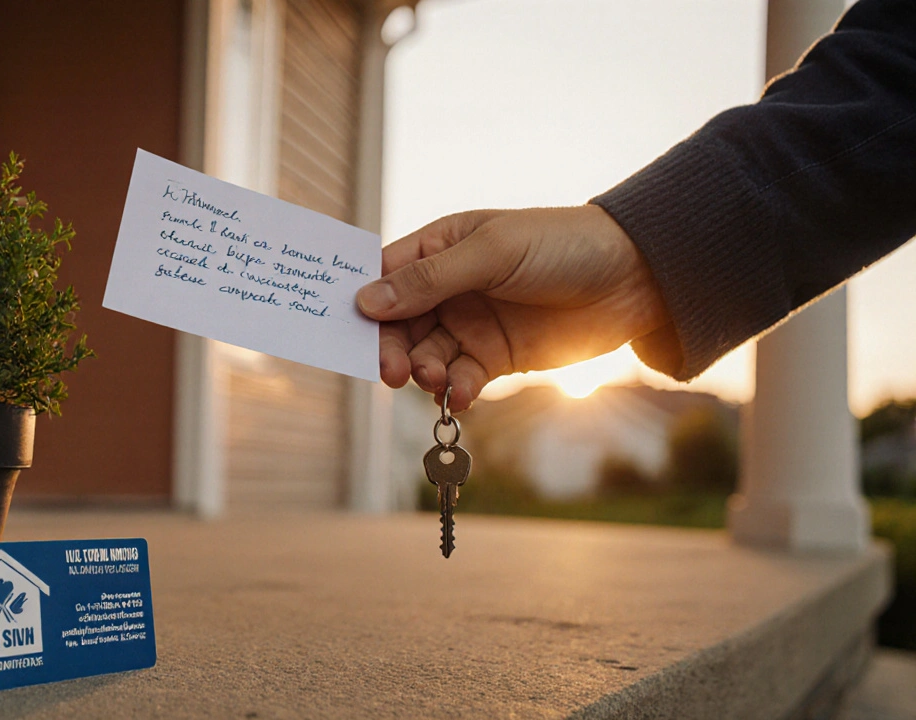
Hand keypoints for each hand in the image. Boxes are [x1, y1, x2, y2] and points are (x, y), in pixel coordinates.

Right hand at [355, 205, 669, 411]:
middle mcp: (448, 288)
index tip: (349, 330)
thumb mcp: (492, 253)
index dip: (364, 302)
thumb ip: (430, 279)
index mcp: (440, 247)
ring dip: (423, 371)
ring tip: (434, 379)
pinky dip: (454, 390)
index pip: (385, 276)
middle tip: (393, 371)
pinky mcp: (495, 358)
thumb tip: (365, 302)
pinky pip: (460, 379)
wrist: (636, 278)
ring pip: (425, 355)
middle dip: (391, 348)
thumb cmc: (562, 245)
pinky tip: (461, 395)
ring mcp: (471, 324)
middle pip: (398, 324)